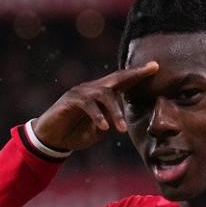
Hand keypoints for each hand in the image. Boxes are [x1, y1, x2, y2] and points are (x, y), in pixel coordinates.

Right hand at [33, 62, 158, 151]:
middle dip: (135, 73)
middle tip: (151, 69)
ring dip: (115, 112)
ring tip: (121, 130)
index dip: (138, 74)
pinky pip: (87, 104)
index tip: (155, 66)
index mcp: (101, 95)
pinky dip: (97, 116)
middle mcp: (92, 89)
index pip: (122, 81)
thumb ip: (111, 122)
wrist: (50, 139)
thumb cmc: (75, 134)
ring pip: (104, 94)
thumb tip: (121, 119)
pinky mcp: (70, 100)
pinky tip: (104, 127)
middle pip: (116, 78)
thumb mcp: (99, 131)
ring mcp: (80, 92)